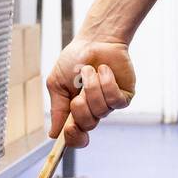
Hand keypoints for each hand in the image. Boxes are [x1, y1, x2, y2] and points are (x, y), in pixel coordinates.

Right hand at [46, 34, 135, 148]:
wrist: (94, 40)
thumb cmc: (74, 59)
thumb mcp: (57, 84)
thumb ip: (57, 109)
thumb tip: (53, 135)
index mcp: (76, 111)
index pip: (76, 136)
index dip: (72, 137)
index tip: (69, 128)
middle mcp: (93, 111)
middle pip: (87, 125)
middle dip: (80, 105)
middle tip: (78, 88)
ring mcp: (109, 105)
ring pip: (100, 110)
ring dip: (92, 87)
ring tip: (90, 70)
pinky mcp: (124, 96)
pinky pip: (114, 100)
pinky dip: (106, 83)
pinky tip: (104, 70)